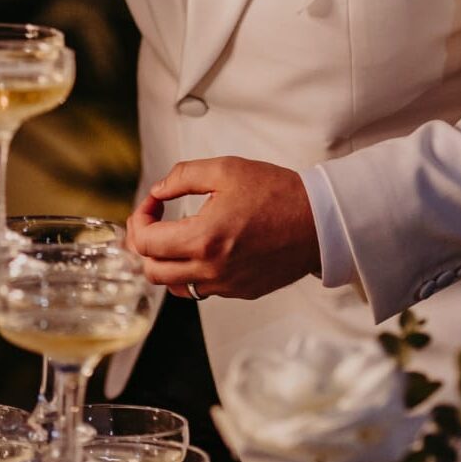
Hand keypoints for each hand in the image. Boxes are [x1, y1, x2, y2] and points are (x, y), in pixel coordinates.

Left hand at [125, 156, 320, 299]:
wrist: (321, 222)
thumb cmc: (277, 193)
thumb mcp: (225, 169)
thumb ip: (182, 177)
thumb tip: (158, 191)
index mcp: (204, 239)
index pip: (147, 243)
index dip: (139, 219)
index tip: (152, 202)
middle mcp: (213, 270)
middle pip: (152, 272)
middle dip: (144, 244)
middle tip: (154, 221)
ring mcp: (228, 285)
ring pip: (175, 286)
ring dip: (165, 262)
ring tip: (172, 236)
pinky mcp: (242, 291)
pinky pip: (201, 289)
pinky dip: (190, 272)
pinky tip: (200, 248)